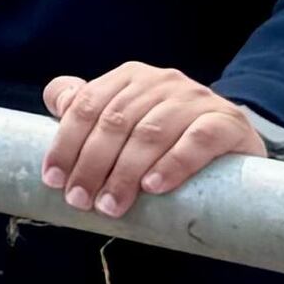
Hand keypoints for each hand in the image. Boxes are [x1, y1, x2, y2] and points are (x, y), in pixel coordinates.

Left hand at [41, 62, 267, 217]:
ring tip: (112, 205)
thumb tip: (55, 99)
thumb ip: (91, 110)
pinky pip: (198, 140)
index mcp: (131, 78)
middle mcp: (163, 81)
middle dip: (92, 164)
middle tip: (80, 201)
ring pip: (152, 132)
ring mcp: (197, 98)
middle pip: (116, 121)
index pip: (88, 104)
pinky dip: (173, 163)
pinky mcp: (228, 122)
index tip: (53, 180)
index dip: (66, 142)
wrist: (230, 145)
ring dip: (126, 172)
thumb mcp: (126, 120)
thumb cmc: (166, 138)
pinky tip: (155, 187)